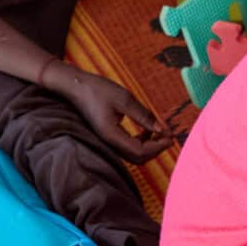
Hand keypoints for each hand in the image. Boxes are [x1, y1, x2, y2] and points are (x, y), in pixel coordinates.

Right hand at [47, 63, 171, 161]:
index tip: (171, 136)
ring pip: (133, 155)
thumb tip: (162, 129)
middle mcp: (109, 143)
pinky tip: (147, 130)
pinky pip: (128, 147)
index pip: (140, 151)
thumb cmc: (98, 90)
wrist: (76, 87)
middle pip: (138, 158)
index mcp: (112, 135)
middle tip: (169, 136)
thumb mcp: (124, 99)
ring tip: (160, 132)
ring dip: (149, 147)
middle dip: (156, 149)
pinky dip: (141, 143)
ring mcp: (108, 141)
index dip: (158, 146)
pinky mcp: (109, 137)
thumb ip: (144, 115)